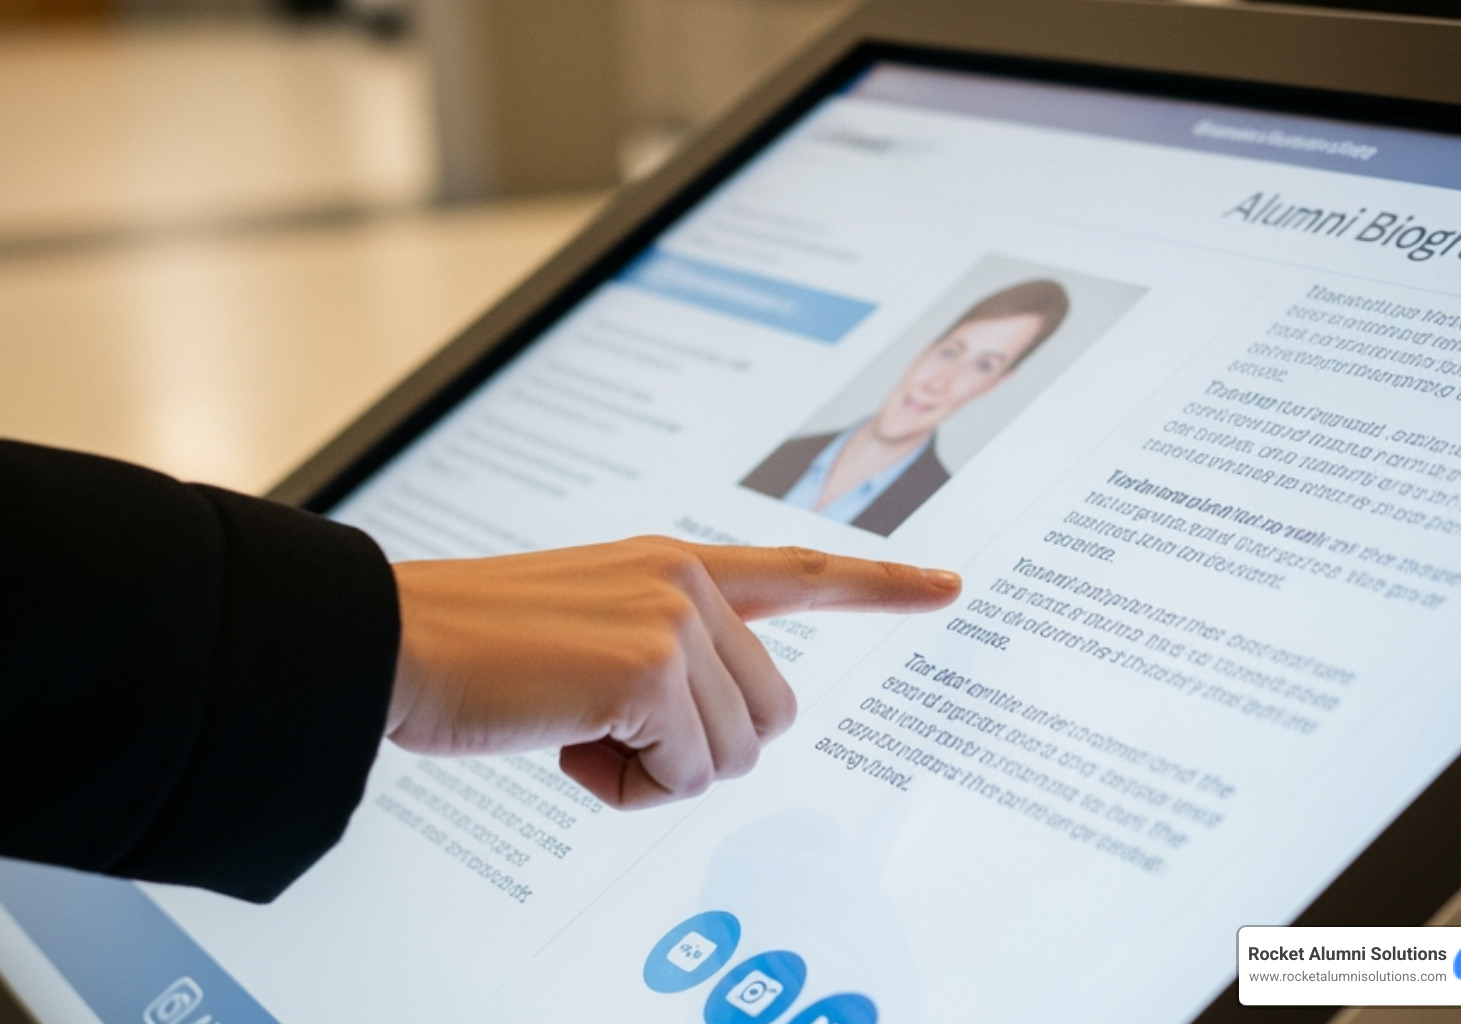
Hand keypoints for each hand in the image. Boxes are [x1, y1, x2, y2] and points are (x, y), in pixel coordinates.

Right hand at [388, 536, 959, 807]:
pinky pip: (687, 776)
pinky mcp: (650, 670)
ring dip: (658, 770)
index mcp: (675, 565)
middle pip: (772, 714)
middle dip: (701, 748)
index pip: (799, 571)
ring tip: (579, 731)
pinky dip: (628, 788)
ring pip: (735, 753)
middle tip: (611, 733)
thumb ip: (667, 653)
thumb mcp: (589, 631)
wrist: (393, 642)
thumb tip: (718, 729)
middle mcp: (687, 581)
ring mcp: (674, 620)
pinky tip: (568, 744)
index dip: (879, 585)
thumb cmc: (478, 651)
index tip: (946, 587)